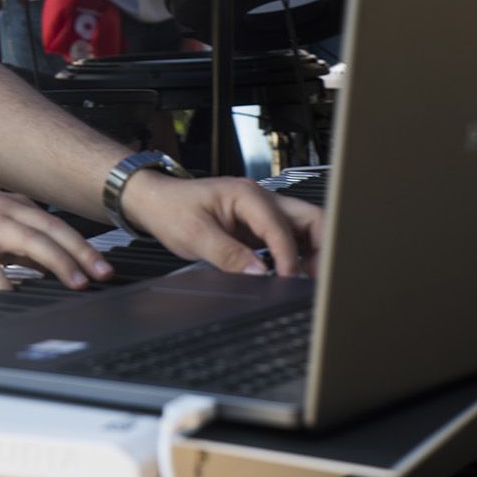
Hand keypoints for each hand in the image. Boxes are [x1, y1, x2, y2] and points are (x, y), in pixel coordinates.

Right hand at [0, 187, 116, 291]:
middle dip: (82, 253)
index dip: (81, 245)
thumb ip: (16, 241)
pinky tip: (17, 298)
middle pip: (52, 230)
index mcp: (10, 204)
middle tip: (103, 274)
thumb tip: (48, 264)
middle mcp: (2, 209)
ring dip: (58, 263)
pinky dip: (6, 284)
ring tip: (77, 283)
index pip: (55, 224)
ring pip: (31, 241)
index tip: (102, 265)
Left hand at [120, 173, 322, 277]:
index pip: (281, 228)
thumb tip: (258, 274)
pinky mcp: (258, 224)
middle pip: (310, 219)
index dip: (289, 257)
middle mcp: (260, 199)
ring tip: (312, 280)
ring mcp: (261, 211)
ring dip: (313, 252)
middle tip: (321, 279)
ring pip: (304, 227)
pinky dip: (298, 254)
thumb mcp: (194, 235)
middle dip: (322, 248)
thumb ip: (227, 255)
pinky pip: (288, 237)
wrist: (154, 201)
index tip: (288, 281)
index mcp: (247, 195)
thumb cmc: (170, 209)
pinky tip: (294, 273)